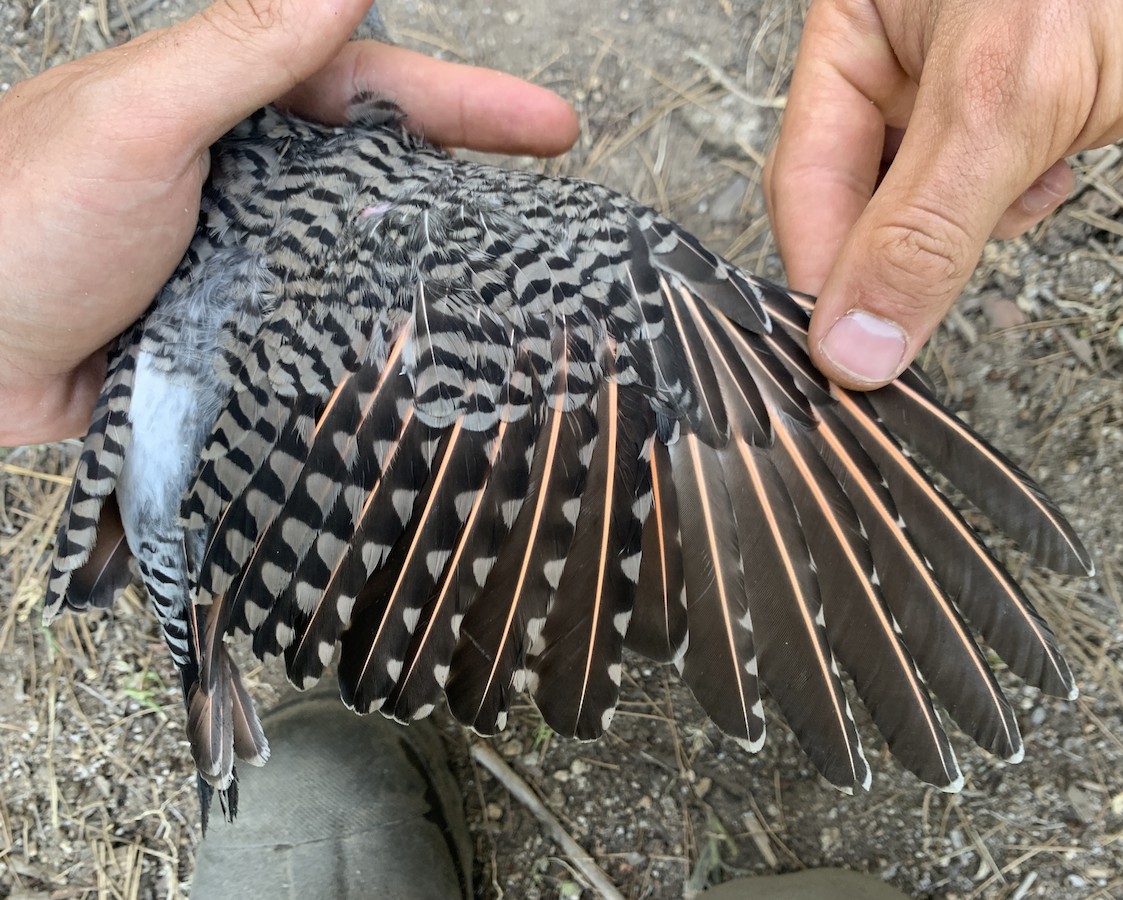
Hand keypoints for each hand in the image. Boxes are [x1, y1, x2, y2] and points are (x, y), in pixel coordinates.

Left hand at [0, 0, 577, 446]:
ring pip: (365, 255)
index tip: (552, 127)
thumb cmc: (19, 221)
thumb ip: (243, 46)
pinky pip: (328, 332)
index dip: (469, 104)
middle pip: (387, 173)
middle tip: (563, 212)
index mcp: (233, 106)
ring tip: (521, 300)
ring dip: (436, 271)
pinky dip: (378, 341)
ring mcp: (248, 261)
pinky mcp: (238, 336)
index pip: (374, 88)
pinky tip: (426, 360)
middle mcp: (250, 179)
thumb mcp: (141, 120)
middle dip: (475, 183)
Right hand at [764, 0, 1122, 388]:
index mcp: (853, 25)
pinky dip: (1013, 203)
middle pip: (856, 197)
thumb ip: (922, 228)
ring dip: (970, 224)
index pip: (805, 175)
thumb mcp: (1006, 103)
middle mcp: (890, 56)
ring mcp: (946, 85)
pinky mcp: (1002, 110)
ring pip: (918, 205)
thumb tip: (854, 337)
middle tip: (917, 313)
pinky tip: (1049, 172)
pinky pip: (976, 193)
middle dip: (905, 246)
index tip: (844, 349)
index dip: (823, 269)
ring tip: (1023, 187)